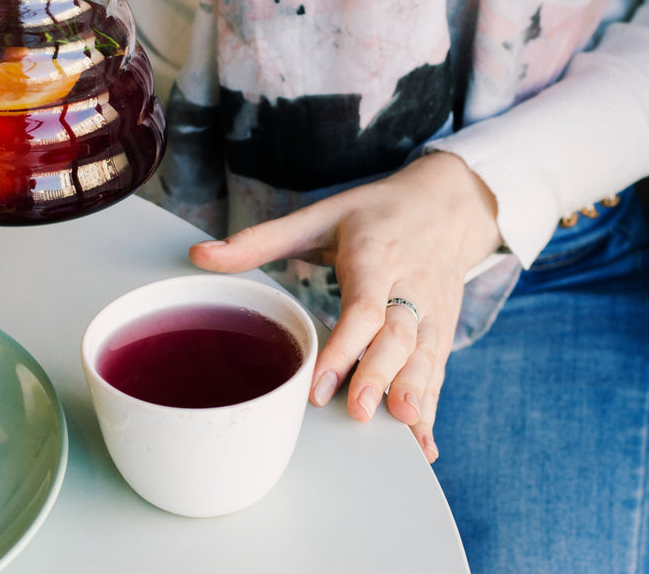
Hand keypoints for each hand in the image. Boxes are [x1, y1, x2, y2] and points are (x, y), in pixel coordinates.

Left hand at [188, 152, 501, 462]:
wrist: (448, 204)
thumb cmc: (376, 213)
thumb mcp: (320, 216)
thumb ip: (260, 240)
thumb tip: (200, 254)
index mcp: (375, 255)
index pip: (363, 307)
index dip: (344, 346)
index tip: (319, 385)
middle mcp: (410, 284)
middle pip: (398, 335)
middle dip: (379, 374)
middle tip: (356, 411)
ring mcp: (432, 309)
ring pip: (425, 355)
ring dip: (415, 392)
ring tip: (400, 423)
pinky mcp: (443, 329)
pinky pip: (438, 370)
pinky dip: (433, 408)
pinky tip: (423, 444)